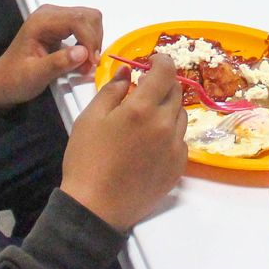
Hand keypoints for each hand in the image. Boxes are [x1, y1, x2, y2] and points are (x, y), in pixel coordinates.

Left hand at [0, 3, 103, 110]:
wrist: (2, 82)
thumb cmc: (15, 80)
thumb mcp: (34, 76)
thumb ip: (58, 63)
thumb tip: (83, 52)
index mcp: (41, 21)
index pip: (77, 20)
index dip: (90, 40)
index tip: (92, 63)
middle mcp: (50, 13)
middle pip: (87, 16)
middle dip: (94, 40)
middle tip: (89, 64)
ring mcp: (55, 17)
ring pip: (89, 19)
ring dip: (93, 41)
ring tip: (86, 63)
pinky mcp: (60, 24)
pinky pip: (85, 26)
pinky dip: (89, 41)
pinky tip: (82, 58)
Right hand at [60, 55, 188, 232]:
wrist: (96, 207)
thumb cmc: (87, 159)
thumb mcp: (90, 117)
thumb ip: (112, 89)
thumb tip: (127, 71)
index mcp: (142, 108)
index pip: (165, 71)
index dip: (161, 61)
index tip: (153, 62)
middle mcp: (165, 124)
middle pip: (176, 91)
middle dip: (163, 84)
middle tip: (146, 91)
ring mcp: (175, 147)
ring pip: (181, 115)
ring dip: (168, 109)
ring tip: (146, 119)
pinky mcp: (178, 167)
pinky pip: (181, 139)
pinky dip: (170, 133)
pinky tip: (151, 143)